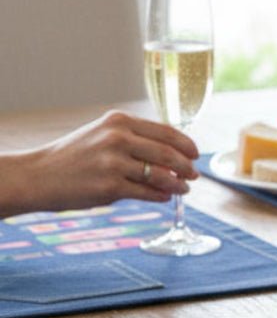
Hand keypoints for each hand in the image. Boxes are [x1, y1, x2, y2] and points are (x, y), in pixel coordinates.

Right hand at [9, 111, 199, 212]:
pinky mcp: (110, 187)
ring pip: (161, 175)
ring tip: (183, 188)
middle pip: (168, 153)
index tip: (196, 154)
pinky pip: (147, 193)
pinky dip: (160, 196)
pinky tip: (165, 197)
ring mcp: (114, 163)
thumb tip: (174, 154)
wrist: (38, 175)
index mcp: (119, 121)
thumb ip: (135, 139)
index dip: (186, 145)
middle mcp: (118, 138)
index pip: (166, 131)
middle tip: (194, 175)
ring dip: (177, 184)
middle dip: (186, 166)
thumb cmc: (75, 155)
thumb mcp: (102, 135)